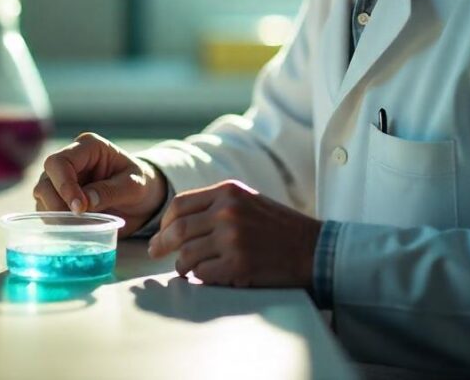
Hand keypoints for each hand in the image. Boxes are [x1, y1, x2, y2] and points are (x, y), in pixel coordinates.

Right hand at [33, 132, 167, 236]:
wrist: (142, 198)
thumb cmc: (140, 184)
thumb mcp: (134, 186)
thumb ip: (111, 191)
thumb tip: (86, 203)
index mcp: (88, 147)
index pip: (61, 162)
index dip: (64, 185)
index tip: (79, 209)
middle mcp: (70, 159)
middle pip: (46, 178)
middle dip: (56, 202)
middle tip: (76, 221)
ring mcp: (62, 179)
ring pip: (42, 195)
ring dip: (54, 214)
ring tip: (77, 227)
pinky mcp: (59, 198)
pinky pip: (47, 210)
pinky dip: (56, 222)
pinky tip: (73, 230)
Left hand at [146, 180, 321, 287]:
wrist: (315, 249)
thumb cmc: (280, 228)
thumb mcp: (248, 201)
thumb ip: (216, 205)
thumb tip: (178, 223)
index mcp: (228, 192)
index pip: (180, 205)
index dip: (165, 223)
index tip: (161, 234)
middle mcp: (227, 211)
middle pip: (178, 230)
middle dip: (161, 245)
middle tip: (155, 253)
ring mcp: (232, 238)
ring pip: (187, 255)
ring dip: (182, 266)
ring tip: (186, 269)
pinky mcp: (238, 264)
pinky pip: (203, 274)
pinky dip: (201, 278)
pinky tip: (208, 276)